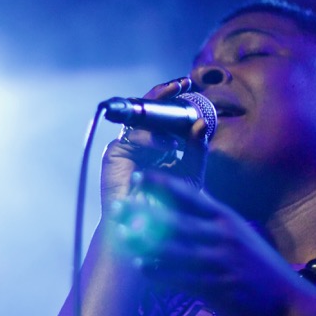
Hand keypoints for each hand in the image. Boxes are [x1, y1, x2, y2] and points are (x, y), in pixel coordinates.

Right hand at [99, 77, 209, 209]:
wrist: (148, 232)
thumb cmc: (170, 206)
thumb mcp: (191, 175)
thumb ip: (197, 150)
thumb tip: (201, 123)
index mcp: (159, 143)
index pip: (165, 114)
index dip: (174, 97)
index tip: (189, 84)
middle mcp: (141, 142)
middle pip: (149, 108)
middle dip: (164, 93)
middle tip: (182, 84)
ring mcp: (126, 147)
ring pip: (140, 118)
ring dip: (160, 116)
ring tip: (181, 124)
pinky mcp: (114, 155)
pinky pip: (131, 137)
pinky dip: (151, 139)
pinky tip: (167, 146)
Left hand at [108, 169, 303, 315]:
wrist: (288, 306)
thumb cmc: (260, 271)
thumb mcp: (241, 237)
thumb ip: (212, 225)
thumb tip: (182, 211)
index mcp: (227, 219)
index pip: (190, 194)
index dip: (162, 184)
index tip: (137, 178)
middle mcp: (223, 235)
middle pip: (175, 219)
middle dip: (142, 212)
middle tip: (116, 207)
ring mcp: (221, 261)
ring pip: (174, 249)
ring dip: (144, 243)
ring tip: (122, 238)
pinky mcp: (219, 287)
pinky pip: (182, 277)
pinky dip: (161, 272)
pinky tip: (142, 268)